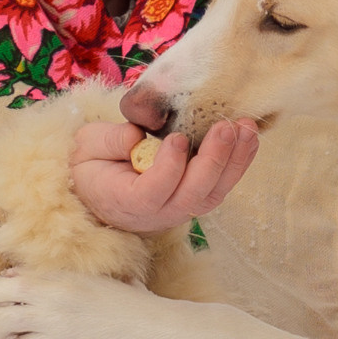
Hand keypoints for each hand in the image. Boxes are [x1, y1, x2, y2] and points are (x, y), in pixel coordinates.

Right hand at [70, 117, 259, 234]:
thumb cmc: (95, 166)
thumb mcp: (88, 148)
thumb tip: (137, 136)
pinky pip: (222, 184)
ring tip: (246, 128)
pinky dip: (239, 161)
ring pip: (214, 192)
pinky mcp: (198, 196)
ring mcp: (183, 207)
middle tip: (223, 126)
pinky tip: (249, 136)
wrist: (102, 190)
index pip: (153, 193)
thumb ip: (109, 142)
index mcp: (127, 201)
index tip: (177, 138)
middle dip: (213, 160)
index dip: (169, 168)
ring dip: (234, 160)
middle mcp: (160, 212)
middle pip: (193, 195)